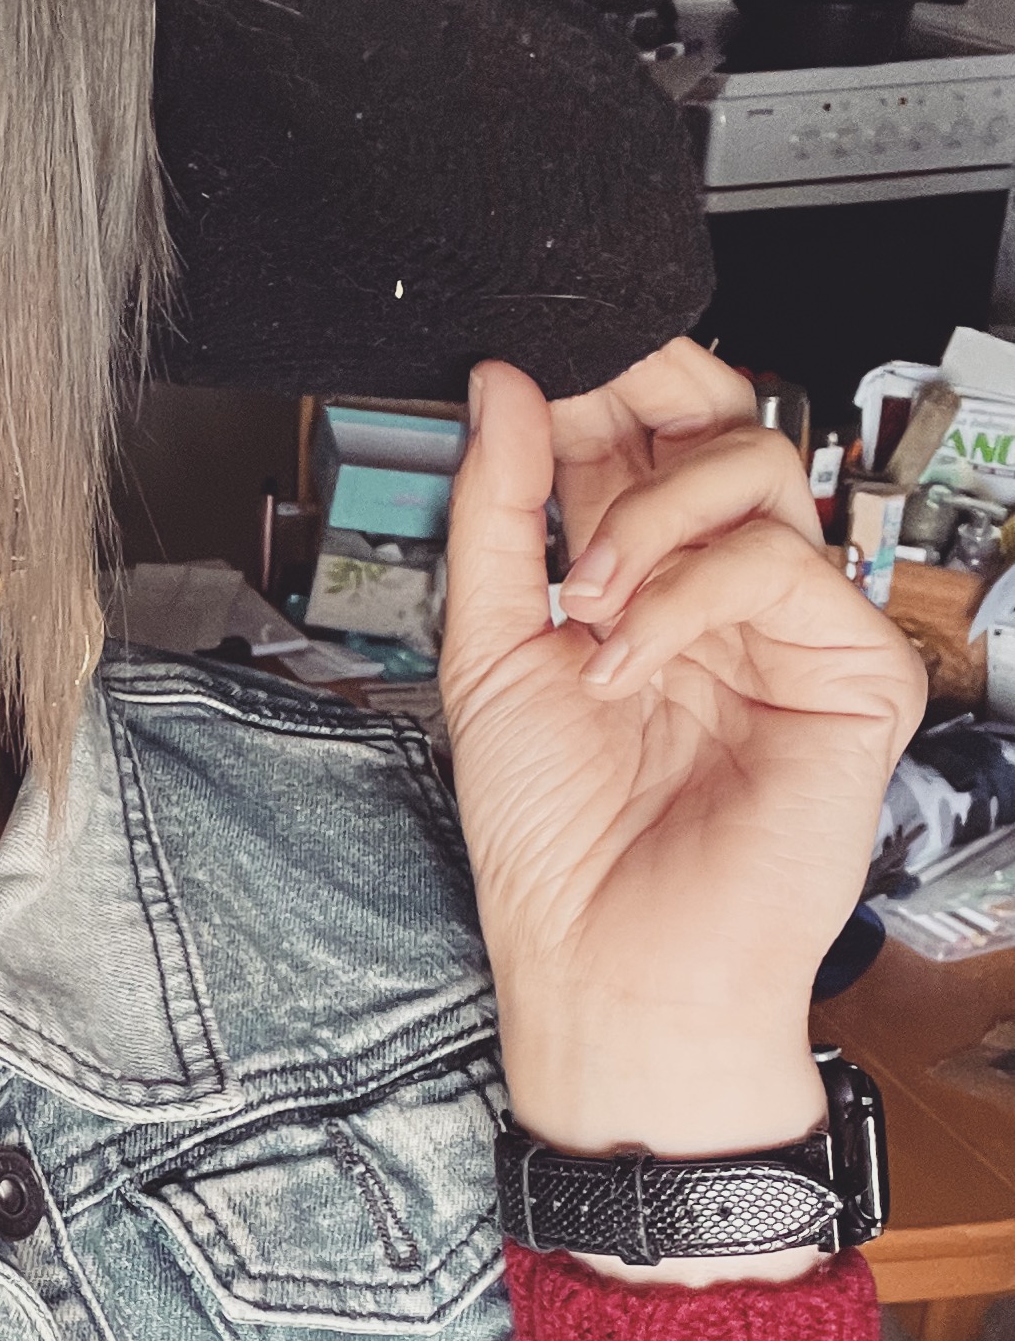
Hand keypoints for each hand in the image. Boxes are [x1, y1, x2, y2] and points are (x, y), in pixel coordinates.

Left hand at [439, 343, 923, 1224]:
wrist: (606, 966)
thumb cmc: (553, 845)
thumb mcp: (489, 650)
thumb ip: (498, 513)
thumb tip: (501, 386)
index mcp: (638, 587)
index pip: (645, 437)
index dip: (600, 388)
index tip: (533, 374)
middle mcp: (719, 597)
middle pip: (722, 420)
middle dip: (641, 398)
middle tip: (573, 422)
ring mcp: (789, 630)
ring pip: (756, 468)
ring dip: (648, 515)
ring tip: (587, 604)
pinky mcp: (851, 674)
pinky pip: (780, 563)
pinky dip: (685, 600)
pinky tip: (627, 667)